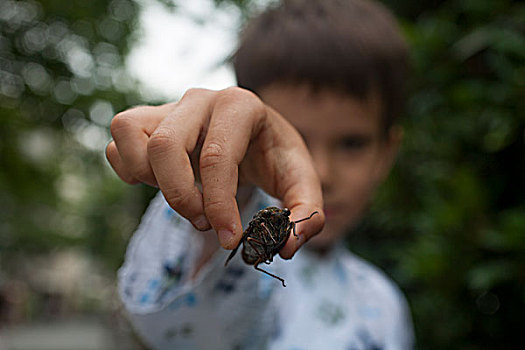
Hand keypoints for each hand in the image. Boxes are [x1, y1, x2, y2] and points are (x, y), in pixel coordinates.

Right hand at [106, 87, 323, 257]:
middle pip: (165, 146)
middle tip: (205, 223)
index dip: (220, 206)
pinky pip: (118, 145)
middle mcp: (200, 99)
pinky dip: (131, 172)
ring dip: (151, 180)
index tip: (230, 240)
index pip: (217, 157)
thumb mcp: (300, 179)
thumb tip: (289, 246)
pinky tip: (163, 182)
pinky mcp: (146, 120)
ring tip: (184, 194)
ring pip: (130, 136)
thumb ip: (307, 211)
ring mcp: (169, 106)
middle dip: (180, 197)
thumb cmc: (274, 155)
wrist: (254, 133)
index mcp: (241, 105)